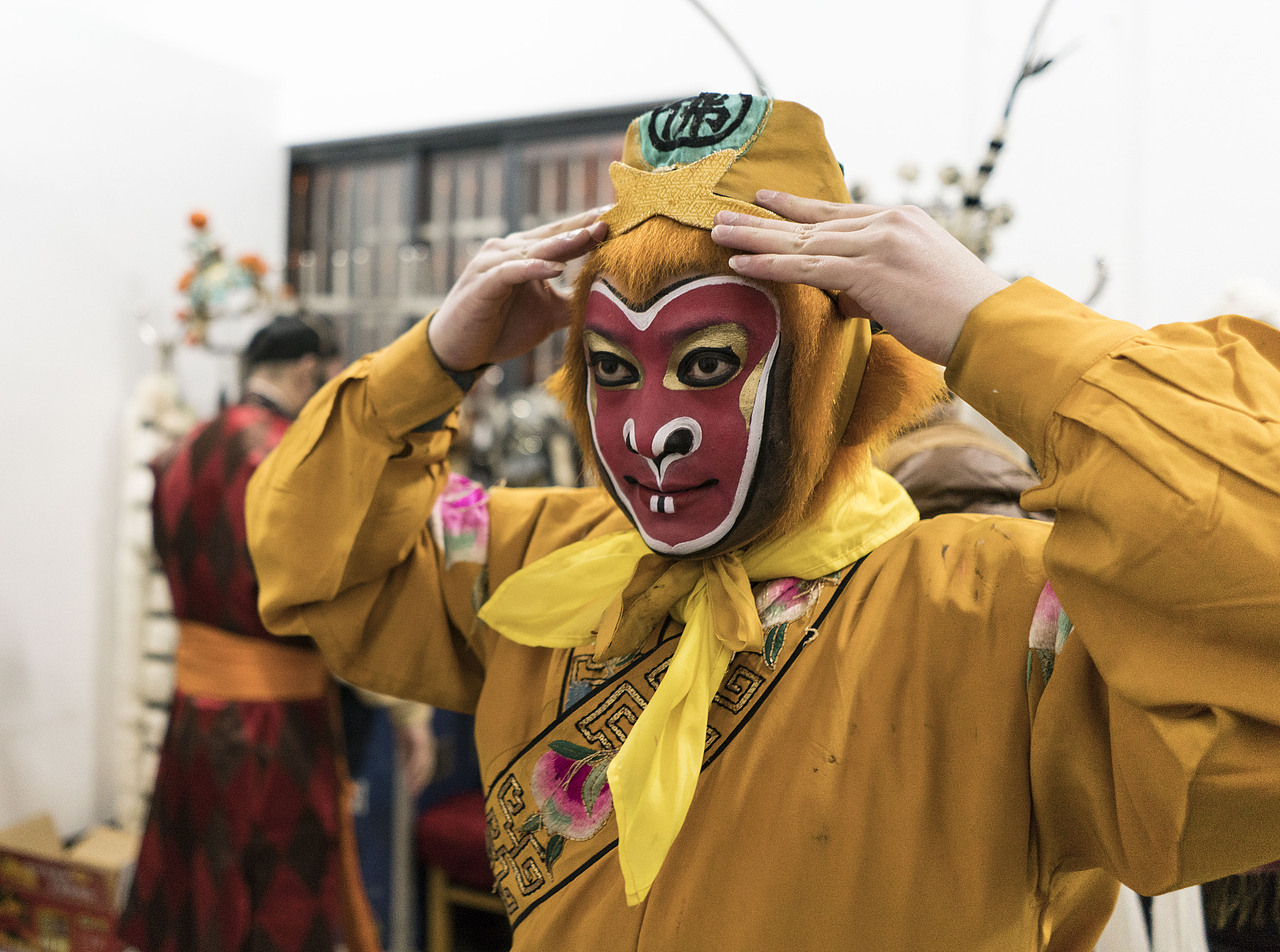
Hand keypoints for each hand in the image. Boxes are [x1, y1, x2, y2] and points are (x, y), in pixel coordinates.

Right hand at [395, 720, 436, 797]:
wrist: (405, 714)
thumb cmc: (405, 729)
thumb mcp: (404, 746)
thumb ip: (405, 758)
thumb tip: (402, 773)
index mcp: (426, 750)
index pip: (427, 769)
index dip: (422, 781)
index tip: (415, 791)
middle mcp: (428, 749)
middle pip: (427, 770)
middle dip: (420, 783)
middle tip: (413, 794)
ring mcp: (426, 745)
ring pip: (423, 766)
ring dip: (416, 778)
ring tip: (409, 788)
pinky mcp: (420, 741)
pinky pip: (416, 758)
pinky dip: (412, 768)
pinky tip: (406, 775)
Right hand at [428, 208, 609, 370]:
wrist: (460, 350)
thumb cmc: (501, 327)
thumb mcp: (548, 315)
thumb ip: (574, 303)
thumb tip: (611, 302)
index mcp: (526, 253)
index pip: (563, 234)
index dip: (590, 226)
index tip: (622, 217)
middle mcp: (510, 250)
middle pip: (553, 234)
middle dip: (584, 226)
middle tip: (614, 218)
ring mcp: (494, 263)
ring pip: (534, 248)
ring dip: (564, 242)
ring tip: (592, 235)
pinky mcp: (483, 283)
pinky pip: (511, 271)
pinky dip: (533, 268)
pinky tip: (555, 268)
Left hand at [709, 191, 1009, 365]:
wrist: (990, 323)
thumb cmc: (960, 314)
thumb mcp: (916, 284)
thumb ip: (877, 283)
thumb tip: (846, 298)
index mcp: (901, 220)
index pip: (837, 213)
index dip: (797, 208)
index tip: (766, 200)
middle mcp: (886, 222)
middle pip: (811, 221)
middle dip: (763, 220)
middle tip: (724, 215)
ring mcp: (877, 243)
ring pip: (801, 241)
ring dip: (755, 239)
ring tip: (718, 235)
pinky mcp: (868, 271)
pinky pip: (806, 268)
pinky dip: (769, 266)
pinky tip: (740, 264)